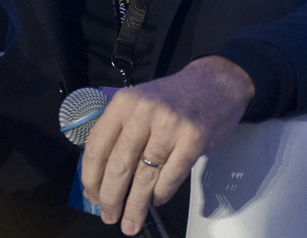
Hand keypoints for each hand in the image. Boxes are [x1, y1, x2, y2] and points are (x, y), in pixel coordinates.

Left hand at [80, 56, 253, 234]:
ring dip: (135, 206)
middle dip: (110, 198)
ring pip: (144, 177)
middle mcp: (144, 112)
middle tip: (109, 216)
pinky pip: (170, 177)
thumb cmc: (173, 99)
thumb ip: (118, 137)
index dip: (91, 178)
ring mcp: (170, 126)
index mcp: (124, 102)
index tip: (92, 196)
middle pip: (119, 166)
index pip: (97, 147)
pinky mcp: (193, 139)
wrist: (215, 83)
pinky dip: (161, 194)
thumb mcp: (138, 104)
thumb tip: (99, 182)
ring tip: (130, 223)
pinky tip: (155, 200)